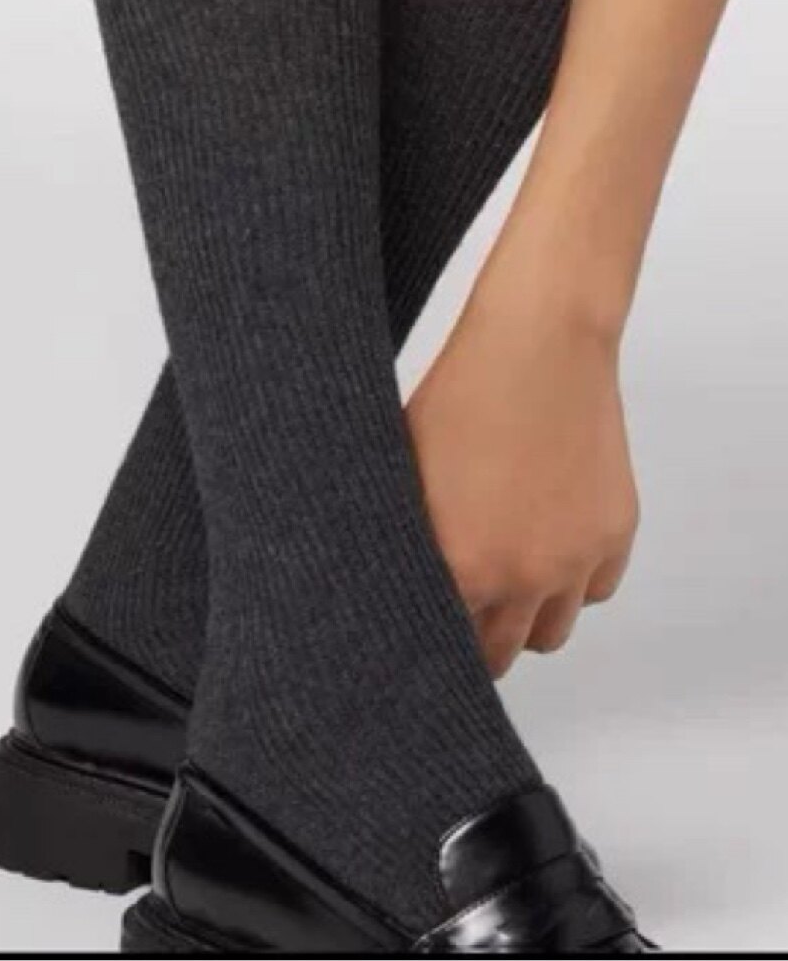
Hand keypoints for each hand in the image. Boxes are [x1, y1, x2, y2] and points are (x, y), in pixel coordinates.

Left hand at [406, 269, 638, 677]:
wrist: (538, 344)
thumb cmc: (461, 393)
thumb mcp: (408, 469)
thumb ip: (404, 539)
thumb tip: (384, 582)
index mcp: (463, 565)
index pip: (444, 649)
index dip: (430, 640)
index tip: (424, 629)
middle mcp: (524, 576)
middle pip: (499, 655)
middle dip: (476, 637)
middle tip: (461, 606)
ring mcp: (576, 558)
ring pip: (552, 632)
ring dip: (527, 615)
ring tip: (505, 572)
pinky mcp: (614, 533)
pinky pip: (596, 589)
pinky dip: (574, 580)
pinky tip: (548, 541)